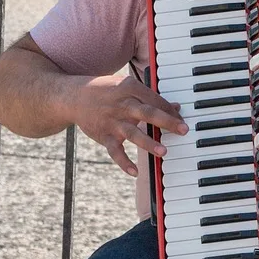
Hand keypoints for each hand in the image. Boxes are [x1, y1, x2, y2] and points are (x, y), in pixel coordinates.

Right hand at [71, 75, 187, 176]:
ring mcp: (112, 122)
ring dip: (148, 142)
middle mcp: (122, 105)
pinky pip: (115, 151)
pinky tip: (135, 171)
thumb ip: (151, 97)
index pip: (155, 100)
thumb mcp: (127, 87)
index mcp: (130, 88)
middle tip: (183, 130)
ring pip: (132, 133)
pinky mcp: (104, 136)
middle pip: (147, 113)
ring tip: (163, 152)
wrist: (74, 97)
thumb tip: (175, 107)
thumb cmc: (107, 91)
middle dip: (166, 122)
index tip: (183, 122)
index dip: (171, 111)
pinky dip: (124, 162)